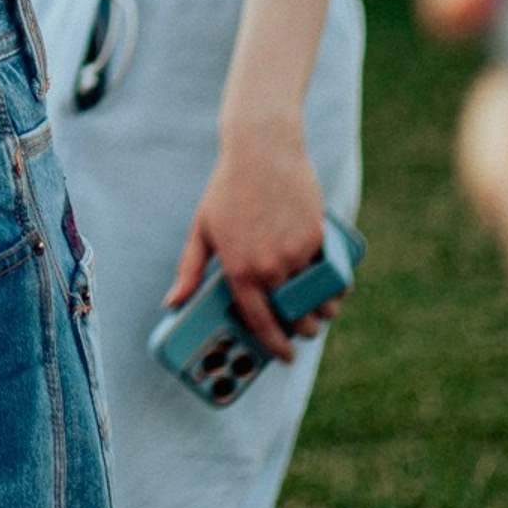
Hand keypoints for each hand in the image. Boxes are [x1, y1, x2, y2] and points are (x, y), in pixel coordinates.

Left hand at [168, 118, 335, 362]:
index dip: (275, 347)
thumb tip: (171, 303)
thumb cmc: (226, 190)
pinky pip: (333, 275)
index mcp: (239, 270)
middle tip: (300, 330)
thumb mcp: (202, 229)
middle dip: (302, 331)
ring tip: (318, 311)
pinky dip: (336, 287)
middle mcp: (269, 267)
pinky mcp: (318, 237)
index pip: (260, 323)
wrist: (262, 150)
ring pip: (320, 301)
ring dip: (323, 312)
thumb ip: (189, 270)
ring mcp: (296, 253)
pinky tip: (332, 290)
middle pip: (297, 319)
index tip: (284, 357)